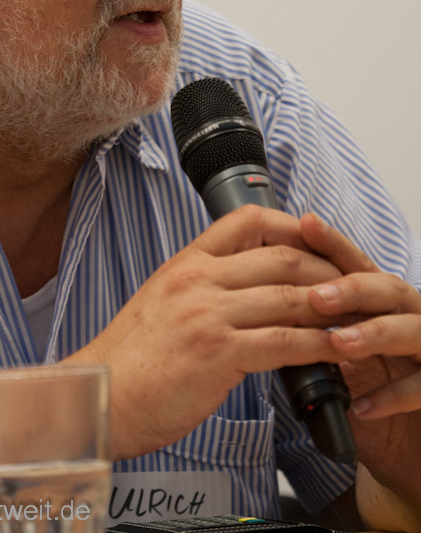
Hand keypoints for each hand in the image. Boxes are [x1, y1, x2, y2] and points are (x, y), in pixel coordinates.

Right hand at [67, 205, 360, 459]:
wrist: (99, 395)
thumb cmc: (131, 358)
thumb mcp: (162, 300)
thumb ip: (202, 287)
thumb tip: (247, 288)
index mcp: (185, 263)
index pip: (246, 220)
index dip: (291, 226)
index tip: (315, 244)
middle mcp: (197, 279)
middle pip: (281, 257)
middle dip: (326, 270)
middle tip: (350, 286)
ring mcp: (207, 314)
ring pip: (288, 297)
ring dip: (330, 309)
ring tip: (352, 319)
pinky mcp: (217, 353)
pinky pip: (283, 342)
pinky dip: (317, 346)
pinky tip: (332, 351)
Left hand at [302, 216, 420, 521]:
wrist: (404, 439)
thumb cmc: (369, 382)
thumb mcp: (338, 344)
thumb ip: (314, 318)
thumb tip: (259, 295)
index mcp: (381, 299)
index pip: (356, 263)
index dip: (332, 243)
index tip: (304, 224)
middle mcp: (409, 315)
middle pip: (388, 288)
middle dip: (353, 289)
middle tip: (316, 297)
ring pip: (412, 330)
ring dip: (375, 334)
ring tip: (339, 344)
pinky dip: (393, 396)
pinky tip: (361, 405)